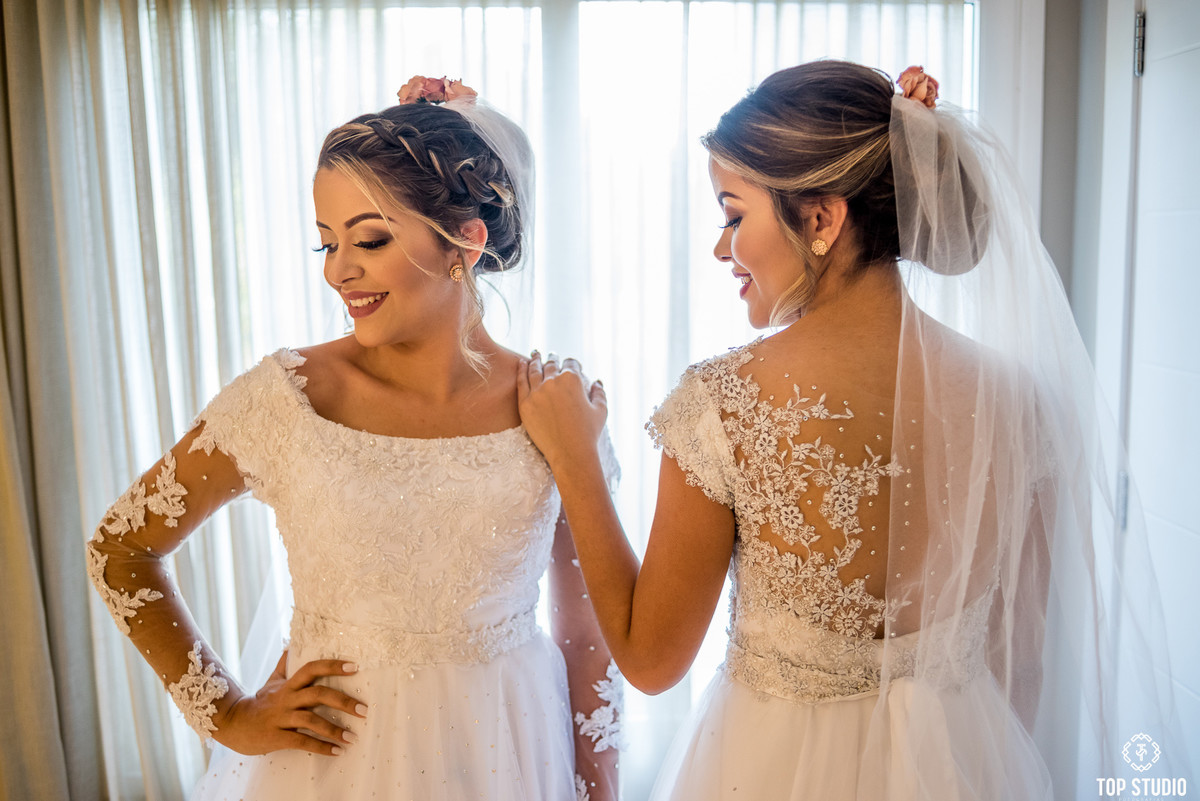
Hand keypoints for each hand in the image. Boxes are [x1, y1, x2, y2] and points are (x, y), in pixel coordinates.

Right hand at [212, 651, 366, 755]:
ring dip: (334, 730)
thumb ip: (285, 665)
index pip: (311, 668)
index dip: (332, 665)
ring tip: (352, 737)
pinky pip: (301, 741)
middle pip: (317, 694)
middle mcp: (286, 698)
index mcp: (288, 684)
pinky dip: (320, 747)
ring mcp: (281, 718)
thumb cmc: (259, 702)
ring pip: (311, 720)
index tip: (355, 667)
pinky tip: (336, 751)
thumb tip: (291, 643)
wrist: (233, 725)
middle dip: (343, 701)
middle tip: (364, 709)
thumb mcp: (272, 681)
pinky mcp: (276, 737)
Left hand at [517, 352, 606, 469]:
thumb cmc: (588, 433)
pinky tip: (521, 364)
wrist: (570, 453)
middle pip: (551, 364)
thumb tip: (597, 381)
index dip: (572, 363)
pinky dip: (521, 370)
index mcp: (573, 380)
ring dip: (535, 360)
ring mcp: (537, 392)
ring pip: (534, 369)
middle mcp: (553, 381)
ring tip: (535, 354)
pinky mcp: (525, 403)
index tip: (570, 365)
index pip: (571, 363)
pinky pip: (521, 382)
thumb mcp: (601, 410)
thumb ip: (599, 392)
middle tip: (550, 355)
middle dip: (552, 358)